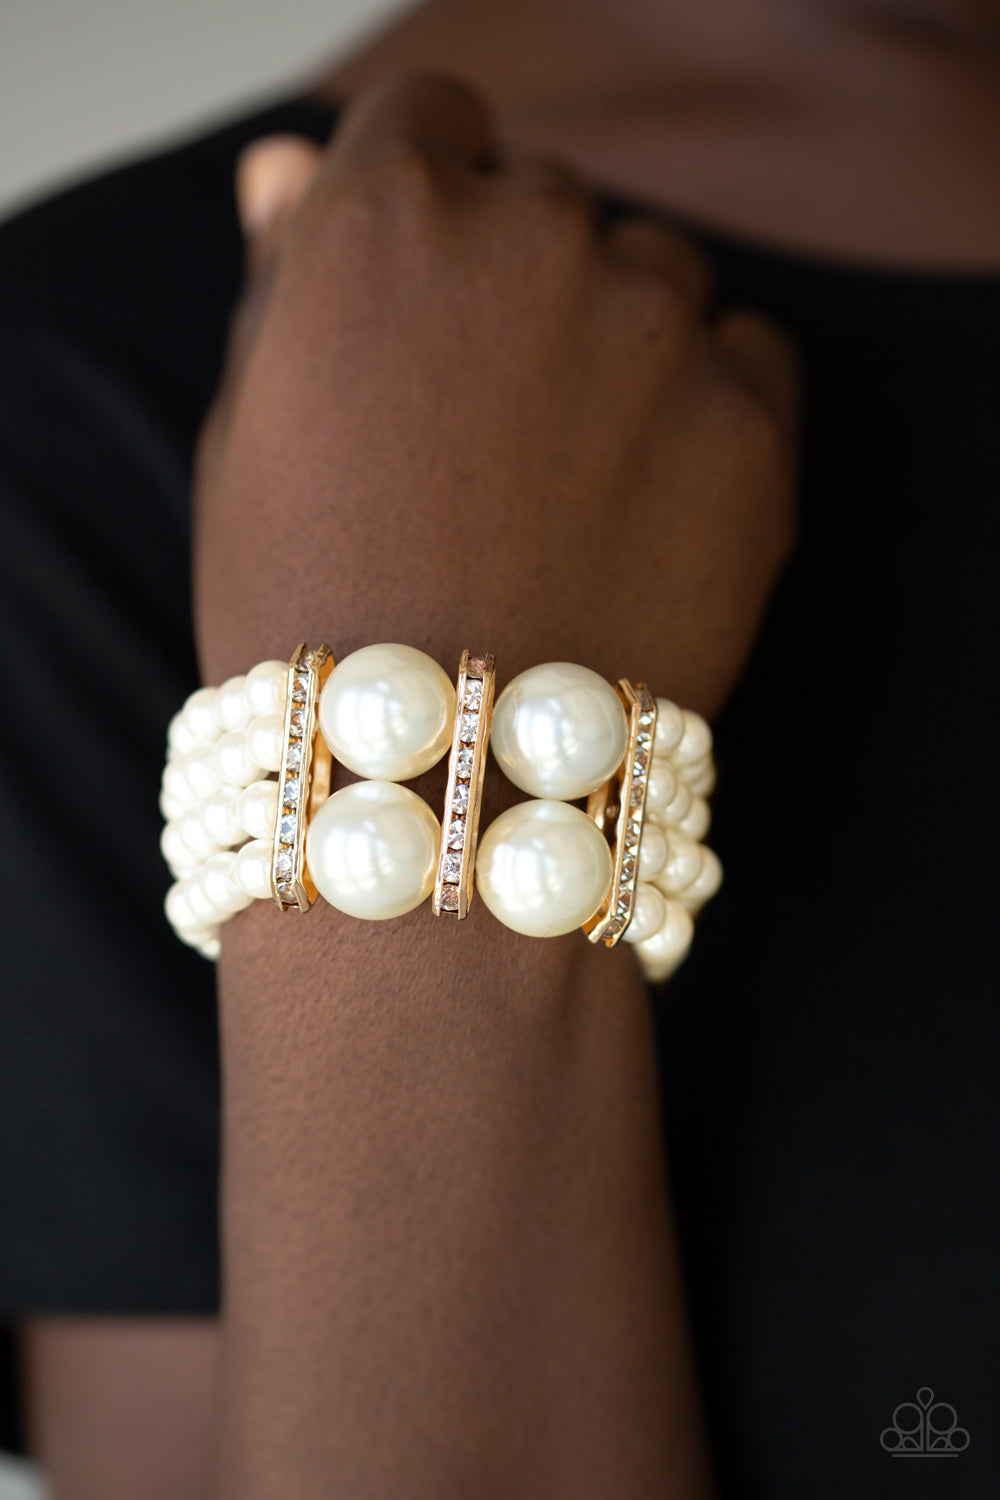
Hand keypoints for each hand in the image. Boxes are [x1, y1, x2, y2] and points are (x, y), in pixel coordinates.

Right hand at [197, 76, 793, 1496]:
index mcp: (381, 221)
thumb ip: (288, 280)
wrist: (431, 782)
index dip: (432, 200)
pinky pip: (748, 356)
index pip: (432, 118)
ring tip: (566, 489)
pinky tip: (642, 507)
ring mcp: (654, 327)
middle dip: (520, 289)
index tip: (435, 287)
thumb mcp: (248, 435)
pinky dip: (709, 407)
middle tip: (489, 431)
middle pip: (550, 204)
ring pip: (658, 275)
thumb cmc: (307, 617)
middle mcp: (530, 241)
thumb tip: (293, 168)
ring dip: (619, 344)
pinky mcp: (751, 420)